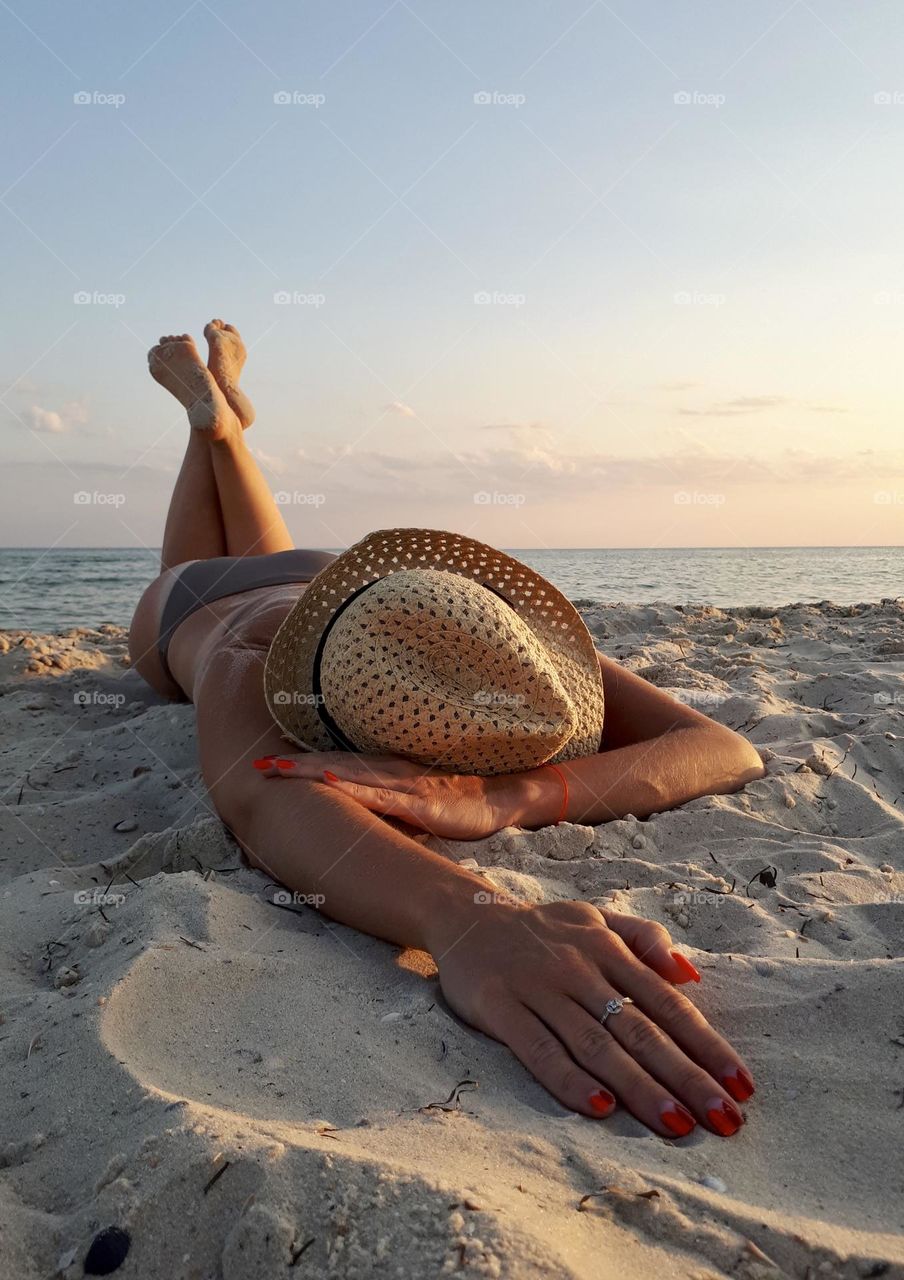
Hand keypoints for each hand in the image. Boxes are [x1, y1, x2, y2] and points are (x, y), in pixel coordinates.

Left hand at [252, 751, 524, 839]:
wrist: (504, 798)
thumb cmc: (458, 800)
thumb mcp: (414, 801)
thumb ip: (384, 803)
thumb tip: (349, 811)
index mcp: (387, 772)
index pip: (336, 765)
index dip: (301, 763)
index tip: (264, 763)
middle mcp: (392, 773)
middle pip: (335, 765)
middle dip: (295, 765)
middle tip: (255, 764)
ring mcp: (407, 785)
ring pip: (352, 775)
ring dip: (313, 771)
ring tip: (279, 768)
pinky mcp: (425, 802)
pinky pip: (384, 795)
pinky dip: (356, 787)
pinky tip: (332, 783)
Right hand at [427, 897, 753, 1136]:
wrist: (467, 917)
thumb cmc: (545, 929)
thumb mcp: (597, 918)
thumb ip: (644, 938)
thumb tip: (690, 974)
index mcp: (607, 949)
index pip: (667, 1003)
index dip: (706, 1044)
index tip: (742, 1085)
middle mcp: (579, 969)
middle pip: (640, 1029)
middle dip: (686, 1077)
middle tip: (724, 1119)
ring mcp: (539, 989)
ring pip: (596, 1044)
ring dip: (639, 1087)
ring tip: (677, 1125)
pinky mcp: (499, 1007)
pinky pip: (538, 1048)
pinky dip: (568, 1078)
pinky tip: (599, 1107)